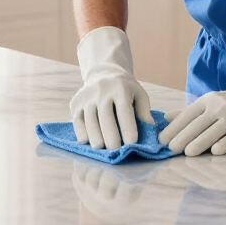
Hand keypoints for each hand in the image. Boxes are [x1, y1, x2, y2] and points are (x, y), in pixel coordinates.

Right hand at [70, 27, 152, 150]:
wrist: (104, 73)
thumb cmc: (125, 89)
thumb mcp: (139, 94)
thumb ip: (144, 112)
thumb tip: (150, 129)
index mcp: (120, 89)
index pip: (124, 110)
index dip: (128, 127)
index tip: (132, 143)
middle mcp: (102, 91)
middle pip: (105, 117)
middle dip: (111, 136)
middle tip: (116, 150)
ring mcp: (87, 97)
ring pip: (89, 121)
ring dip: (96, 137)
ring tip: (102, 148)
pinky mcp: (75, 103)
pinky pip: (77, 121)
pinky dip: (82, 133)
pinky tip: (89, 141)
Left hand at [159, 47, 225, 156]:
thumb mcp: (208, 103)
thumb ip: (187, 111)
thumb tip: (165, 118)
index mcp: (208, 100)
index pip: (187, 115)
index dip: (174, 128)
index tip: (162, 140)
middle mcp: (219, 107)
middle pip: (198, 125)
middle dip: (183, 137)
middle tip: (171, 149)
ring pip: (213, 132)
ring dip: (199, 144)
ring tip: (188, 153)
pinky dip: (223, 145)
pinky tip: (214, 152)